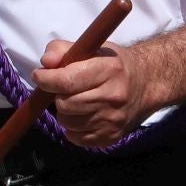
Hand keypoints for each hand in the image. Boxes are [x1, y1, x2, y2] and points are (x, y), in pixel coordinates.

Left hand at [32, 39, 148, 147]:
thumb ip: (62, 49)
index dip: (47, 79)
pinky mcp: (110, 137)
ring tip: (76, 101)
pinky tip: (83, 115)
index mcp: (108, 70)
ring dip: (65, 112)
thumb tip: (45, 63)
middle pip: (65, 104)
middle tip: (65, 89)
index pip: (68, 80)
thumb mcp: (91, 48)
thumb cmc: (113, 64)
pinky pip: (74, 137)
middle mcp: (113, 97)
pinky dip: (72, 127)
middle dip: (58, 95)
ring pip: (67, 122)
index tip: (40, 76)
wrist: (145, 85)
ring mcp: (112, 120)